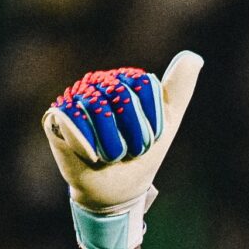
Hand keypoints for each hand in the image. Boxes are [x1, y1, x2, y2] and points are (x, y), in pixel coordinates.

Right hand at [42, 50, 202, 211]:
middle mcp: (96, 84)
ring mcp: (74, 99)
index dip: (152, 119)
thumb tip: (194, 57)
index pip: (144, 86)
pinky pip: (73, 122)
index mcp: (122, 81)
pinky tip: (91, 155)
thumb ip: (178, 90)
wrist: (118, 190)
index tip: (149, 137)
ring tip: (112, 154)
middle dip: (134, 134)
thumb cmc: (142, 156)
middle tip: (129, 150)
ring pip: (98, 109)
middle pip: (121, 96)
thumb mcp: (167, 123)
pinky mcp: (55, 119)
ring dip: (112, 143)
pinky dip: (89, 145)